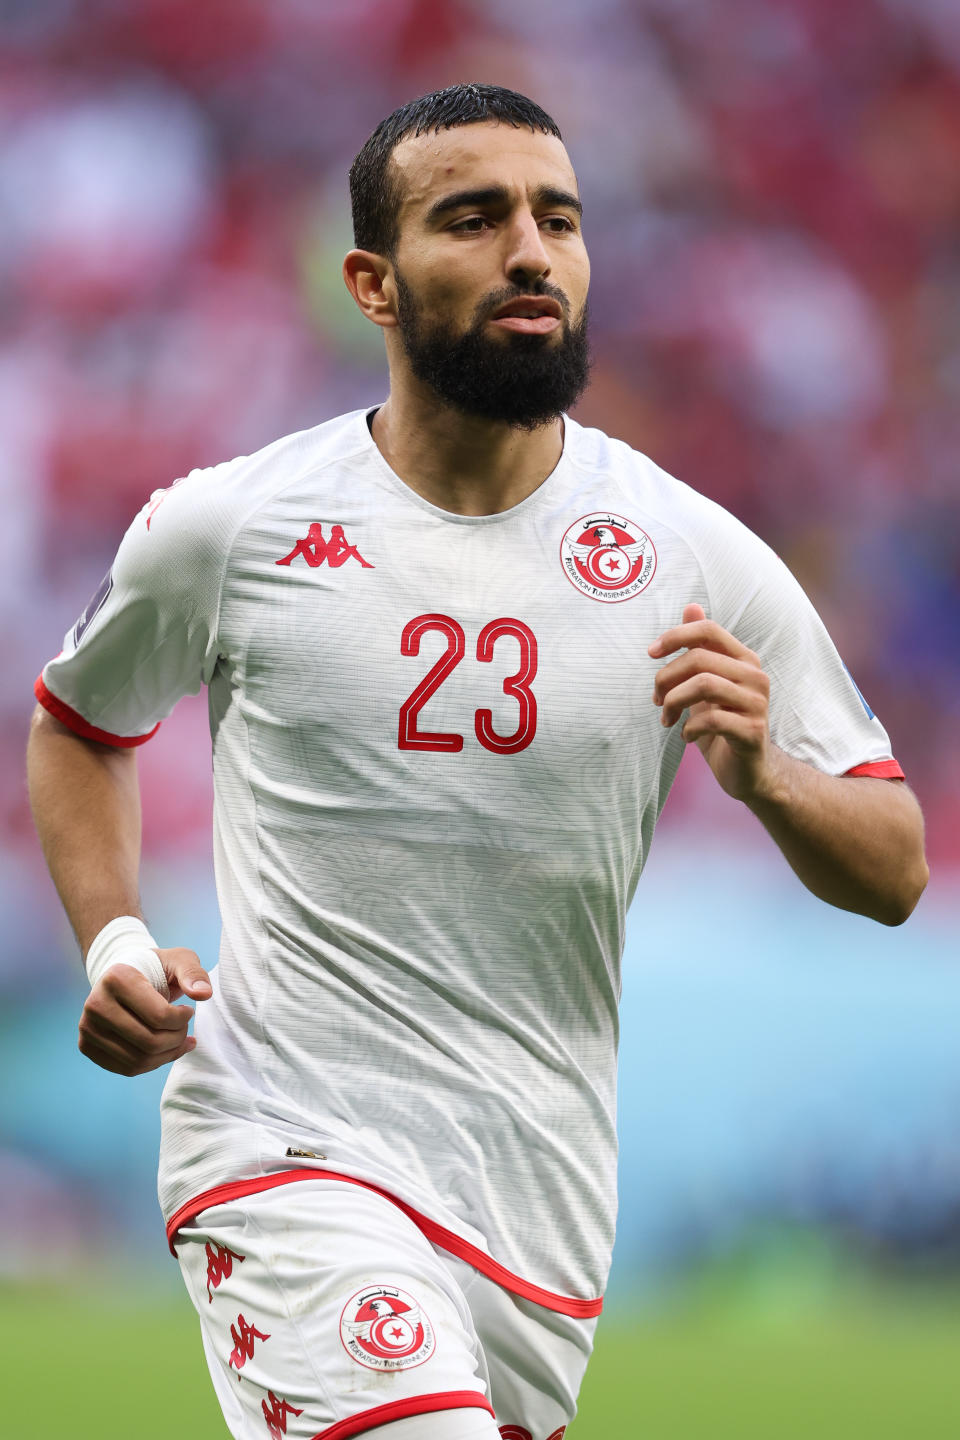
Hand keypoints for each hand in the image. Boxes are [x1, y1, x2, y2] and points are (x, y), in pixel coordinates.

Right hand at [78, 947, 211, 1075]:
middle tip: (184, 1029)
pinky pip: (126, 1069)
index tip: (188, 1011)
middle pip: (148, 1042)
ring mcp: (88, 1027)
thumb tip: (204, 994)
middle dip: (176, 1039)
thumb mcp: (180, 960)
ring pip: (137, 1060)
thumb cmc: (157, 969)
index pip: (159, 1016)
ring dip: (166, 1054)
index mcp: (116, 978)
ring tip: (178, 1039)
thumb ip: (194, 974)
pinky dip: (152, 1064)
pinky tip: (164, 1050)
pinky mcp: (87, 1046)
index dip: (182, 1019)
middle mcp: (95, 1004)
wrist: (125, 977)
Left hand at [649, 603, 774, 802]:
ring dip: (673, 703)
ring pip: (704, 685)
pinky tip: (686, 737)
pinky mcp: (753, 732)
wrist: (748, 771)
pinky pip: (711, 720)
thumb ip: (701, 647)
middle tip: (655, 700)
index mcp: (743, 660)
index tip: (650, 653)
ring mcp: (757, 704)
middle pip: (699, 659)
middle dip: (666, 678)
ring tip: (666, 719)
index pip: (709, 631)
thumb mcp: (706, 683)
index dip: (675, 636)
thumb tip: (691, 607)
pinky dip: (688, 728)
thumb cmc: (722, 724)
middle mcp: (755, 676)